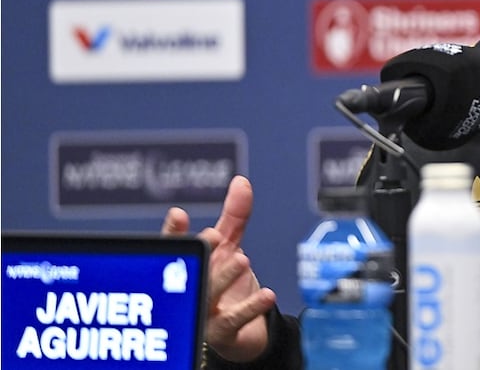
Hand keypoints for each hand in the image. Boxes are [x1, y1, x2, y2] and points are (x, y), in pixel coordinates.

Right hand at [162, 175, 277, 362]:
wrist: (240, 330)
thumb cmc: (225, 284)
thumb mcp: (230, 247)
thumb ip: (233, 217)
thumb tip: (242, 181)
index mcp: (186, 266)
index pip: (175, 248)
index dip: (174, 232)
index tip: (179, 214)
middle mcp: (188, 290)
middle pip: (189, 271)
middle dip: (198, 253)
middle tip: (211, 235)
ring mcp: (201, 313)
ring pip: (208, 295)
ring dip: (223, 277)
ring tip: (243, 260)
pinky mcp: (220, 334)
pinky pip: (232, 322)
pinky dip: (250, 307)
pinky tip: (268, 294)